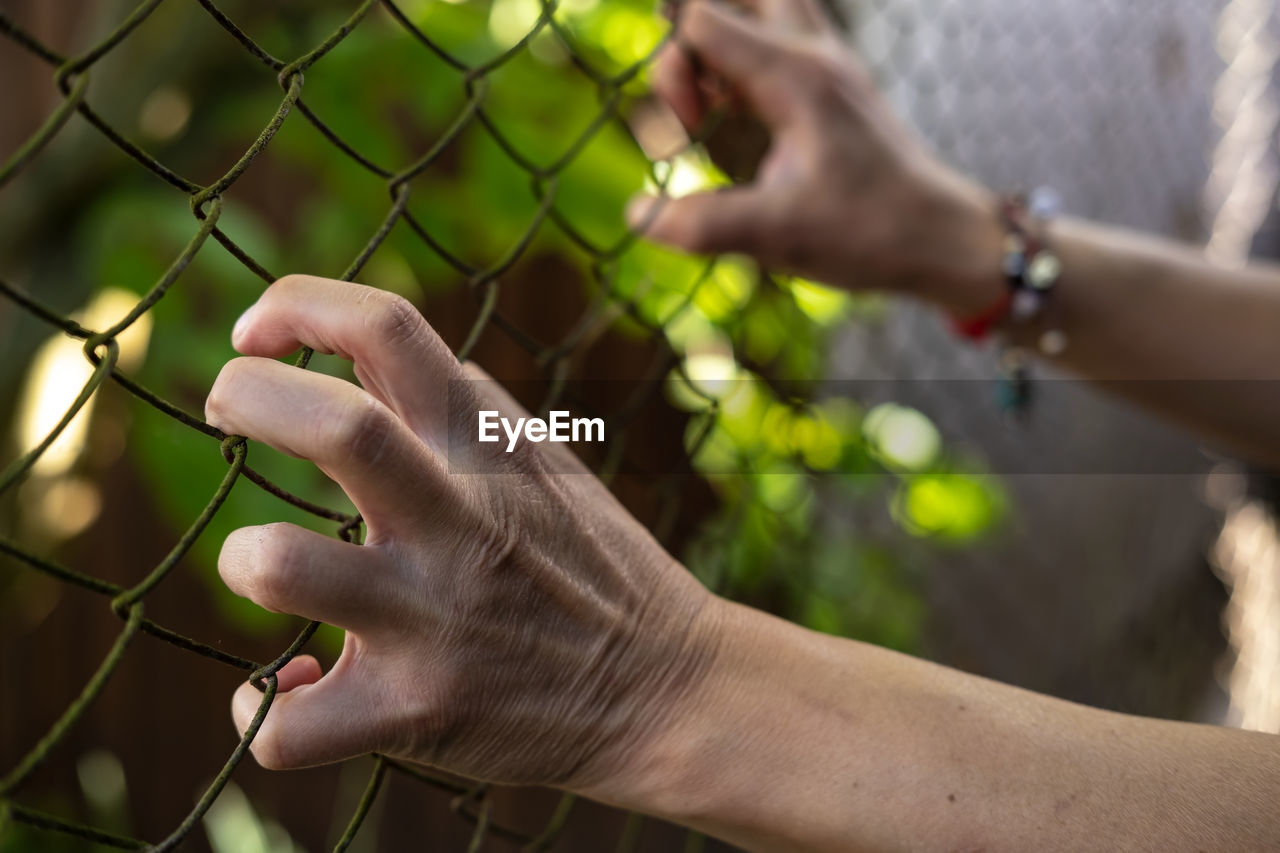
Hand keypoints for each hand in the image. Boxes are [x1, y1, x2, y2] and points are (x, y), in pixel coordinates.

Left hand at [206, 275, 723, 788]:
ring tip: (262, 562)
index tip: (255, 335)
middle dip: (248, 393)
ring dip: (246, 558)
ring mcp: (436, 618)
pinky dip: (264, 708)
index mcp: (488, 448)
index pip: (386, 326)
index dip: (296, 305)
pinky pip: (288, 725)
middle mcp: (461, 520)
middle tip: (229, 406)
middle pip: (335, 426)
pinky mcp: (417, 712)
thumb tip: (362, 360)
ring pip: (282, 568)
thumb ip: (457, 409)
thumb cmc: (592, 566)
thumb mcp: (541, 464)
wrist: (667, 688)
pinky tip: (294, 689)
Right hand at [635, 0, 1005, 313]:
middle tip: (695, 107)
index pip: (701, 20)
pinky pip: (777, 38)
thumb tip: (636, 216)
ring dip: (719, 44)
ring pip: (758, 9)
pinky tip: (735, 115)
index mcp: (795, 77)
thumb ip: (703, 225)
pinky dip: (742, 60)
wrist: (943, 238)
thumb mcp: (779, 236)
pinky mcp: (835, 85)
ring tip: (711, 108)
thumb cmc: (870, 233)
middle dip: (691, 41)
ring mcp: (829, 64)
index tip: (690, 132)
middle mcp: (813, 54)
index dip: (673, 71)